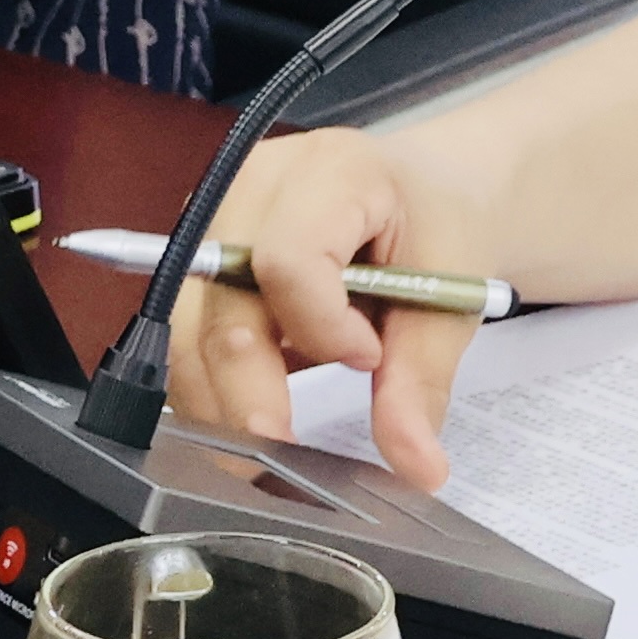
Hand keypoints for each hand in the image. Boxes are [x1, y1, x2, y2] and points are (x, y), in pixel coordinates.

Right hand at [164, 125, 493, 490]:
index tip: (368, 358)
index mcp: (331, 172)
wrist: (426, 191)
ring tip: (275, 448)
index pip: (289, 260)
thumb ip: (421, 379)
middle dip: (249, 396)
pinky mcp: (203, 260)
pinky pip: (188, 338)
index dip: (321, 327)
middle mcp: (256, 188)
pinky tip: (259, 410)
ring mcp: (219, 221)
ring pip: (187, 332)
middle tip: (289, 456)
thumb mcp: (450, 291)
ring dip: (224, 402)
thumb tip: (416, 466)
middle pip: (222, 306)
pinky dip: (217, 388)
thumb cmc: (437, 222)